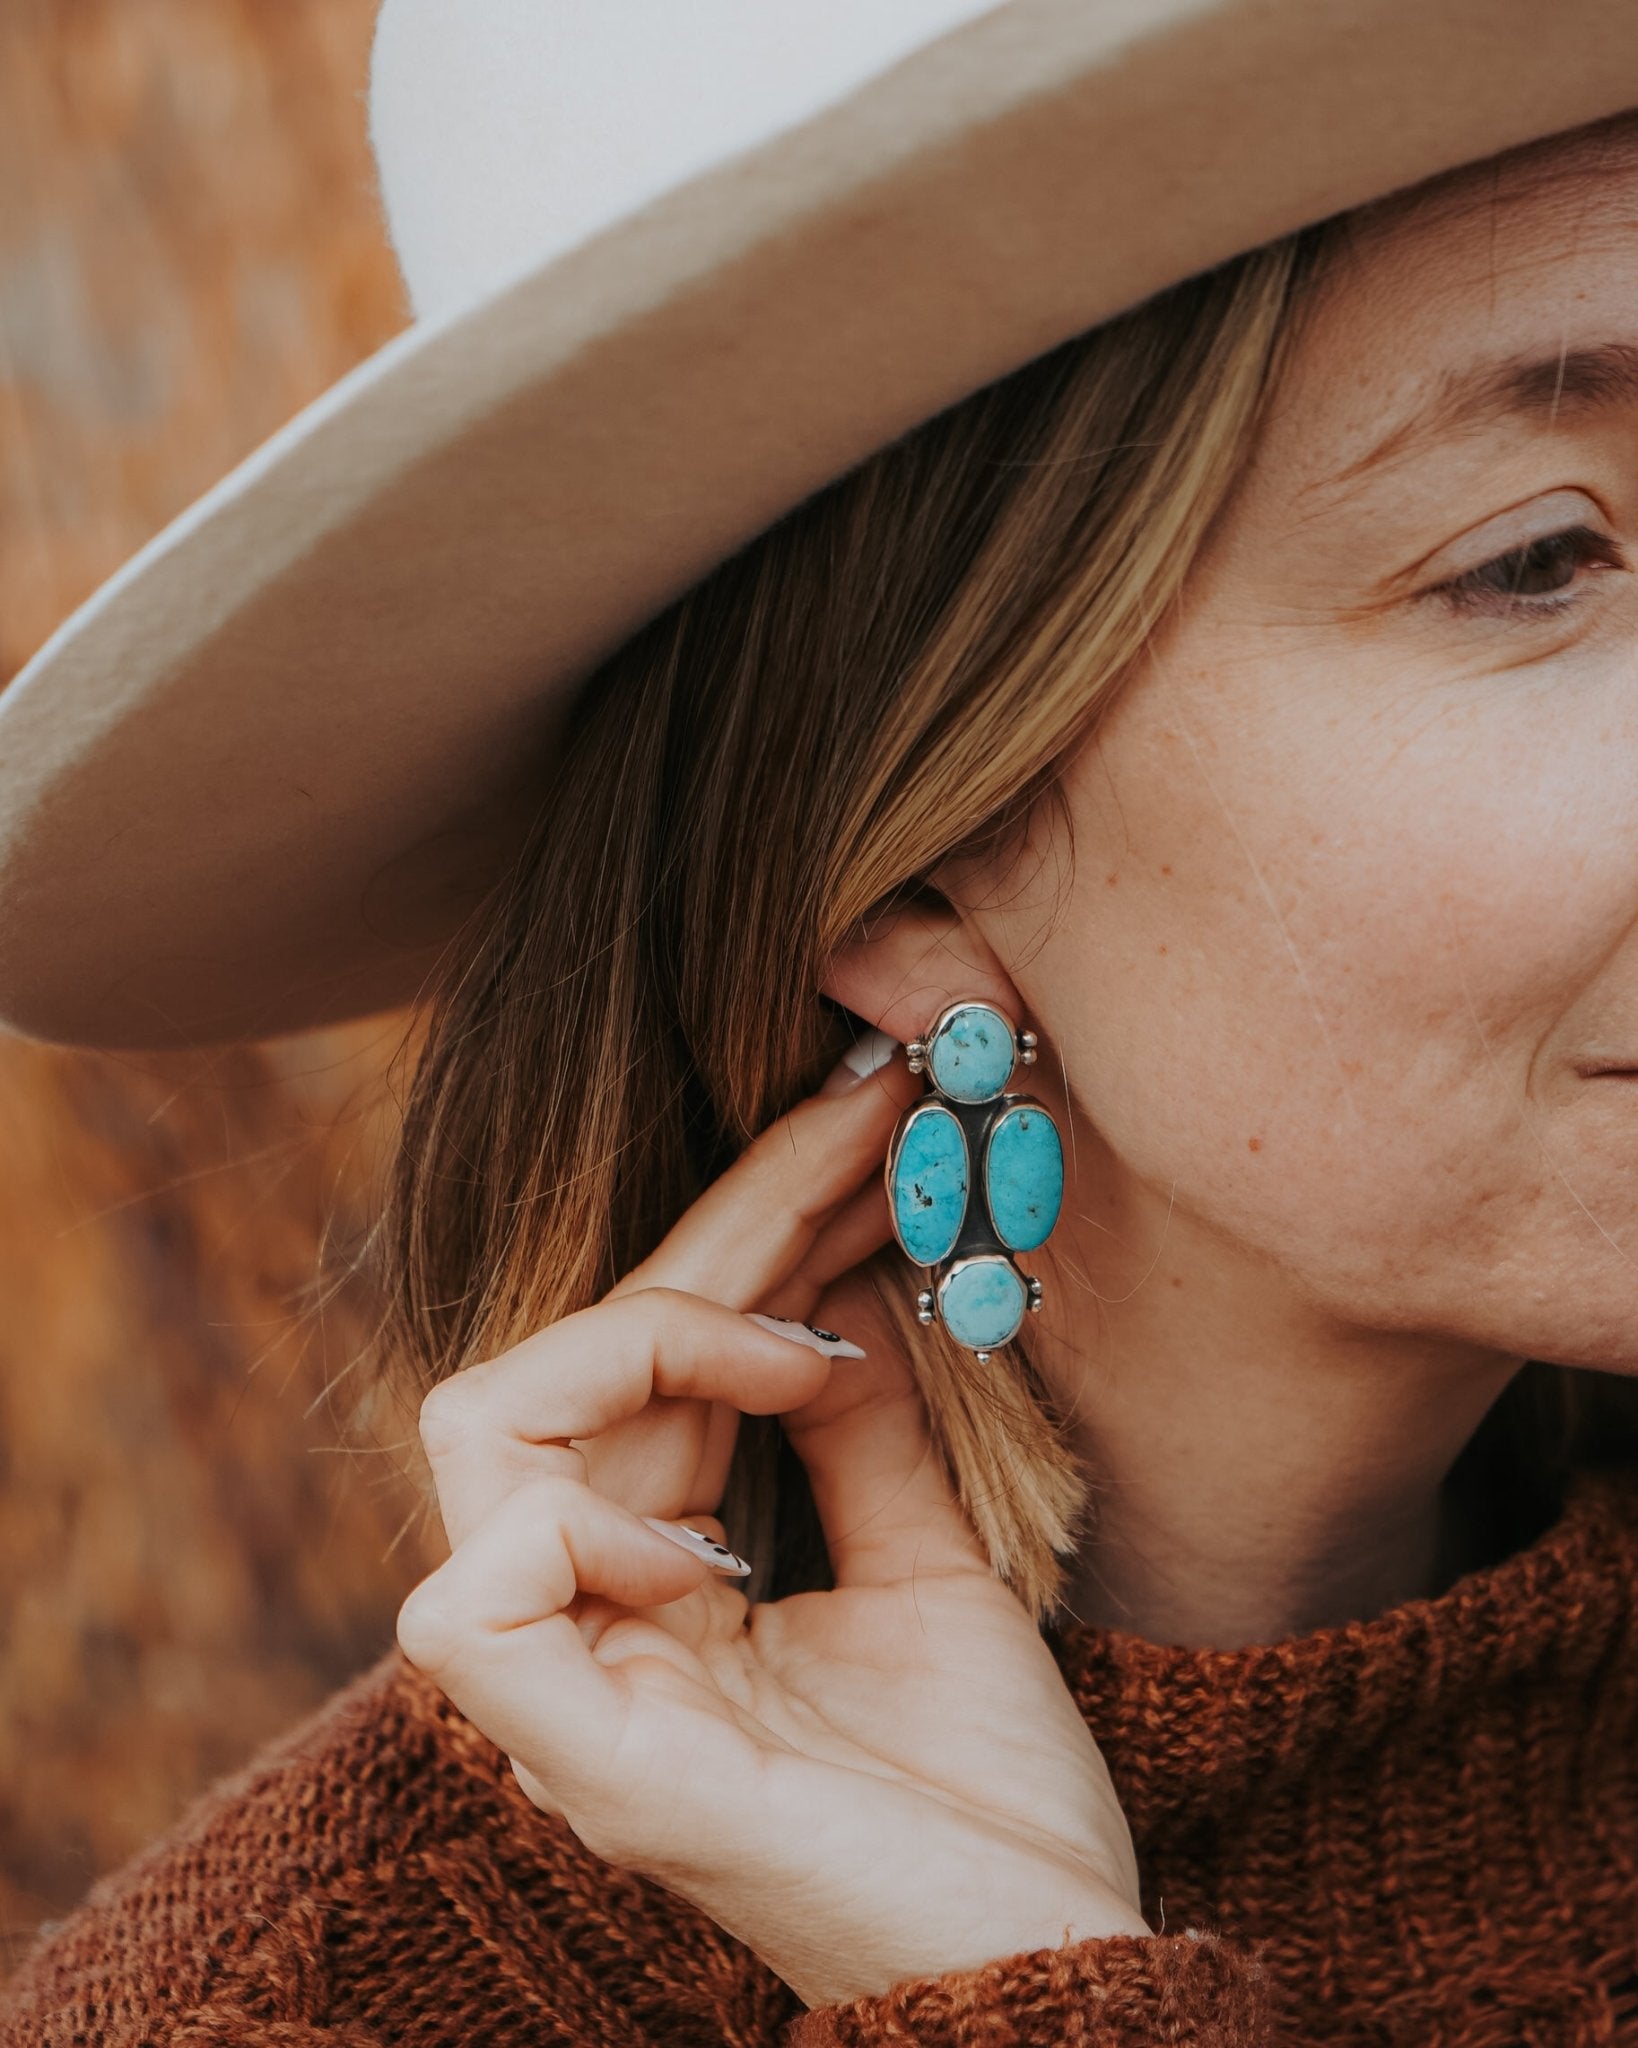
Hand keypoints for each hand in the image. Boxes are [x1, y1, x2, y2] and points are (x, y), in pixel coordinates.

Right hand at [395, 1044, 1149, 2009]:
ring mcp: (572, 1692)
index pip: (654, 1353)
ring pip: (478, 1433)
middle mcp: (596, 1615)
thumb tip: (836, 1290)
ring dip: (643, 1339)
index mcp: (664, 1573)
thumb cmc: (983, 1798)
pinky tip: (720, 1527)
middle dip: (729, 1215)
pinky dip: (589, 1518)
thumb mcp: (930, 1570)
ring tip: (803, 1347)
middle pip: (577, 1349)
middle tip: (870, 1115)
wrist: (1048, 1974)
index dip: (749, 1223)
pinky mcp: (588, 1765)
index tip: (875, 1130)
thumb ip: (863, 1439)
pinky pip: (480, 1597)